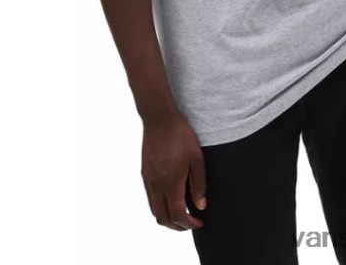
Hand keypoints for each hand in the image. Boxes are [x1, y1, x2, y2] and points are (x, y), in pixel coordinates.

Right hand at [141, 111, 206, 230]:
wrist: (159, 120)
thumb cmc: (180, 136)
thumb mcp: (196, 158)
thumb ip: (199, 183)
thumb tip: (201, 205)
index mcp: (170, 183)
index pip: (177, 215)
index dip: (189, 224)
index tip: (199, 222)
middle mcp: (156, 186)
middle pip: (163, 219)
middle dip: (177, 226)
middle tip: (191, 222)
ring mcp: (148, 181)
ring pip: (154, 210)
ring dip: (167, 217)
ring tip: (182, 212)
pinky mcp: (144, 174)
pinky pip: (150, 198)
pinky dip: (160, 206)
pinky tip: (171, 197)